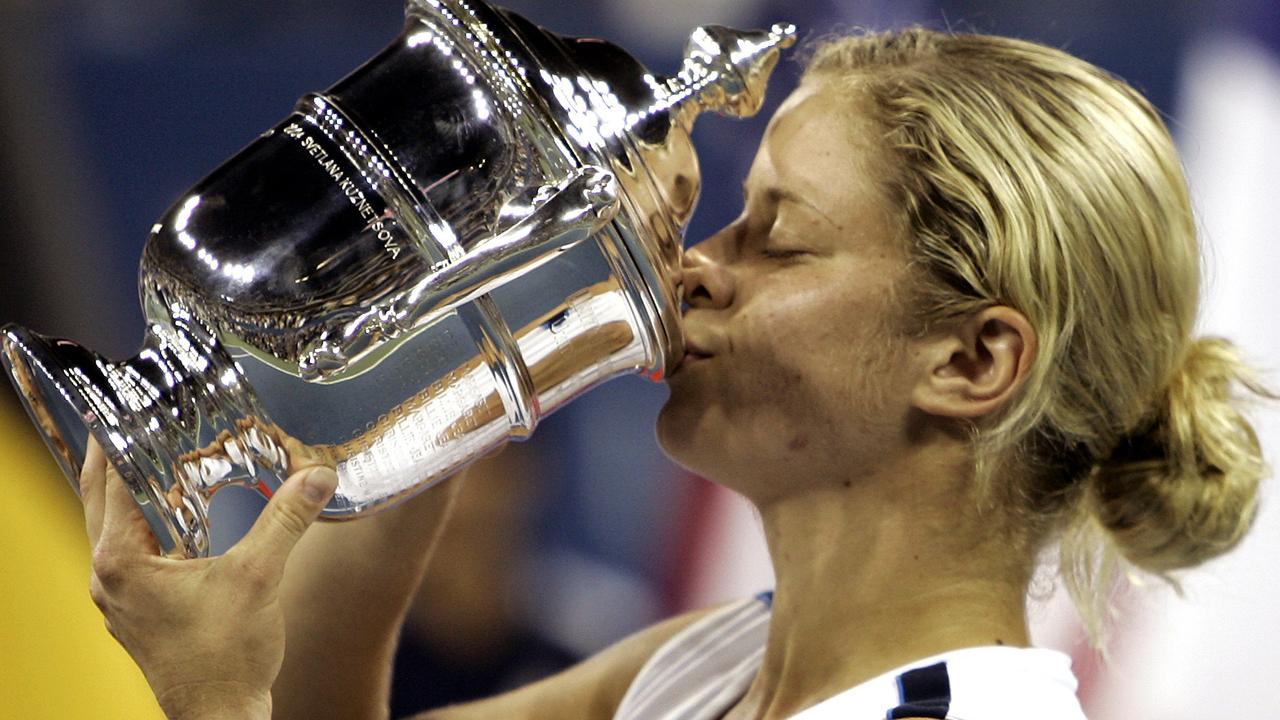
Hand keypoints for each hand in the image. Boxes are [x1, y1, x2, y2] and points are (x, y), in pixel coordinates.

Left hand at [80, 438, 337, 719]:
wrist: (221, 714)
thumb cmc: (225, 657)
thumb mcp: (260, 575)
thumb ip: (285, 519)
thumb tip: (316, 476)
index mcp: (123, 560)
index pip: (109, 482)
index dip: (121, 440)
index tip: (133, 406)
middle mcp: (110, 577)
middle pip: (104, 499)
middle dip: (124, 459)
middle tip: (146, 421)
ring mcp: (122, 597)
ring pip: (119, 527)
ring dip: (139, 494)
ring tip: (167, 459)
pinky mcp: (139, 612)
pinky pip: (137, 553)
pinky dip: (153, 526)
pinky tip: (184, 516)